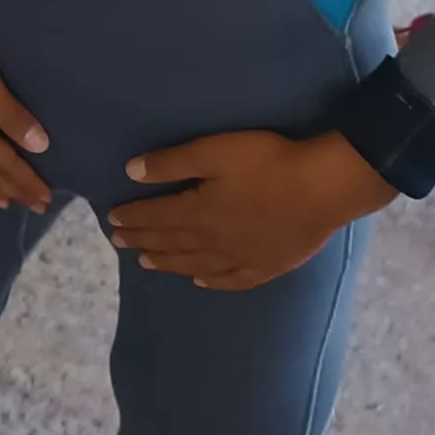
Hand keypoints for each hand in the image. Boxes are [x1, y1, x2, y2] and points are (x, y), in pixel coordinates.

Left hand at [107, 130, 397, 291]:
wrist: (323, 188)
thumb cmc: (265, 163)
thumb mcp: (211, 152)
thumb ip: (170, 164)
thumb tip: (130, 172)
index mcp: (198, 213)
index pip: (156, 217)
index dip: (132, 218)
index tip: (111, 221)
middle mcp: (215, 242)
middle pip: (171, 244)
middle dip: (142, 242)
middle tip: (118, 243)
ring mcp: (242, 258)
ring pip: (196, 265)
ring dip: (168, 264)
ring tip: (147, 264)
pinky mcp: (268, 266)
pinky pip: (232, 281)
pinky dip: (212, 282)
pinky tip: (201, 283)